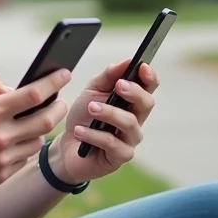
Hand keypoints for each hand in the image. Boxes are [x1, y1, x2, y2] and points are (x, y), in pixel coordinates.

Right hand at [0, 69, 70, 195]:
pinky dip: (25, 146)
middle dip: (58, 107)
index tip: (64, 74)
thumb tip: (12, 88)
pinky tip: (15, 141)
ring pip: (38, 140)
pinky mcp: (1, 175)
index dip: (54, 82)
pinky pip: (25, 157)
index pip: (34, 94)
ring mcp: (2, 158)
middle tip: (59, 101)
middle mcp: (0, 136)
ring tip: (31, 122)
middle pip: (46, 120)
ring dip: (40, 129)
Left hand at [49, 61, 159, 186]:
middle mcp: (136, 119)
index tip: (142, 66)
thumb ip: (108, 76)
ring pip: (130, 123)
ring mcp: (130, 139)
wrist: (66, 145)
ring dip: (109, 113)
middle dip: (134, 92)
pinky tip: (79, 131)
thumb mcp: (91, 91)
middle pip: (147, 103)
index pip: (149, 87)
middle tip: (118, 85)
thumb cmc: (83, 116)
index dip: (150, 77)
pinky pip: (113, 143)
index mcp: (131, 101)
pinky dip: (94, 135)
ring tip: (91, 108)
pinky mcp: (120, 156)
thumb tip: (127, 61)